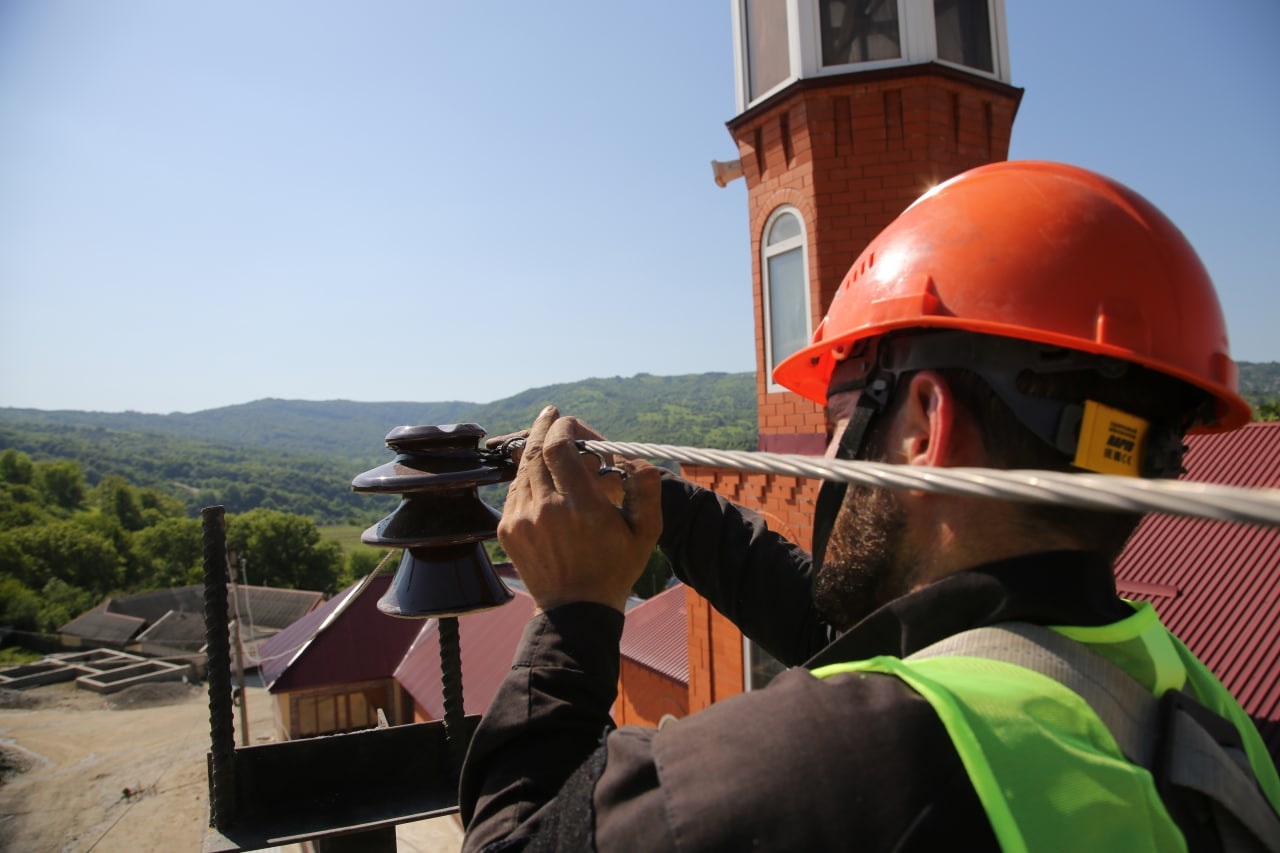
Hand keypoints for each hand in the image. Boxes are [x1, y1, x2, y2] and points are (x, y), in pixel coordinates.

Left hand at [498, 406, 662, 612]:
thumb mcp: (645, 532)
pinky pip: (514, 490)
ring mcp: (522, 519)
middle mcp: (547, 509)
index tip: (568, 421)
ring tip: (550, 447)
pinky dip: (527, 477)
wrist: (576, 610)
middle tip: (551, 415)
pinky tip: (541, 478)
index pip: (559, 446)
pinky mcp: (508, 529)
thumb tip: (634, 459)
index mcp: (581, 506)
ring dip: (535, 453)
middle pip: (535, 450)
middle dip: (544, 427)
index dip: (562, 426)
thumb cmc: (615, 569)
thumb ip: (645, 489)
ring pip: (523, 468)